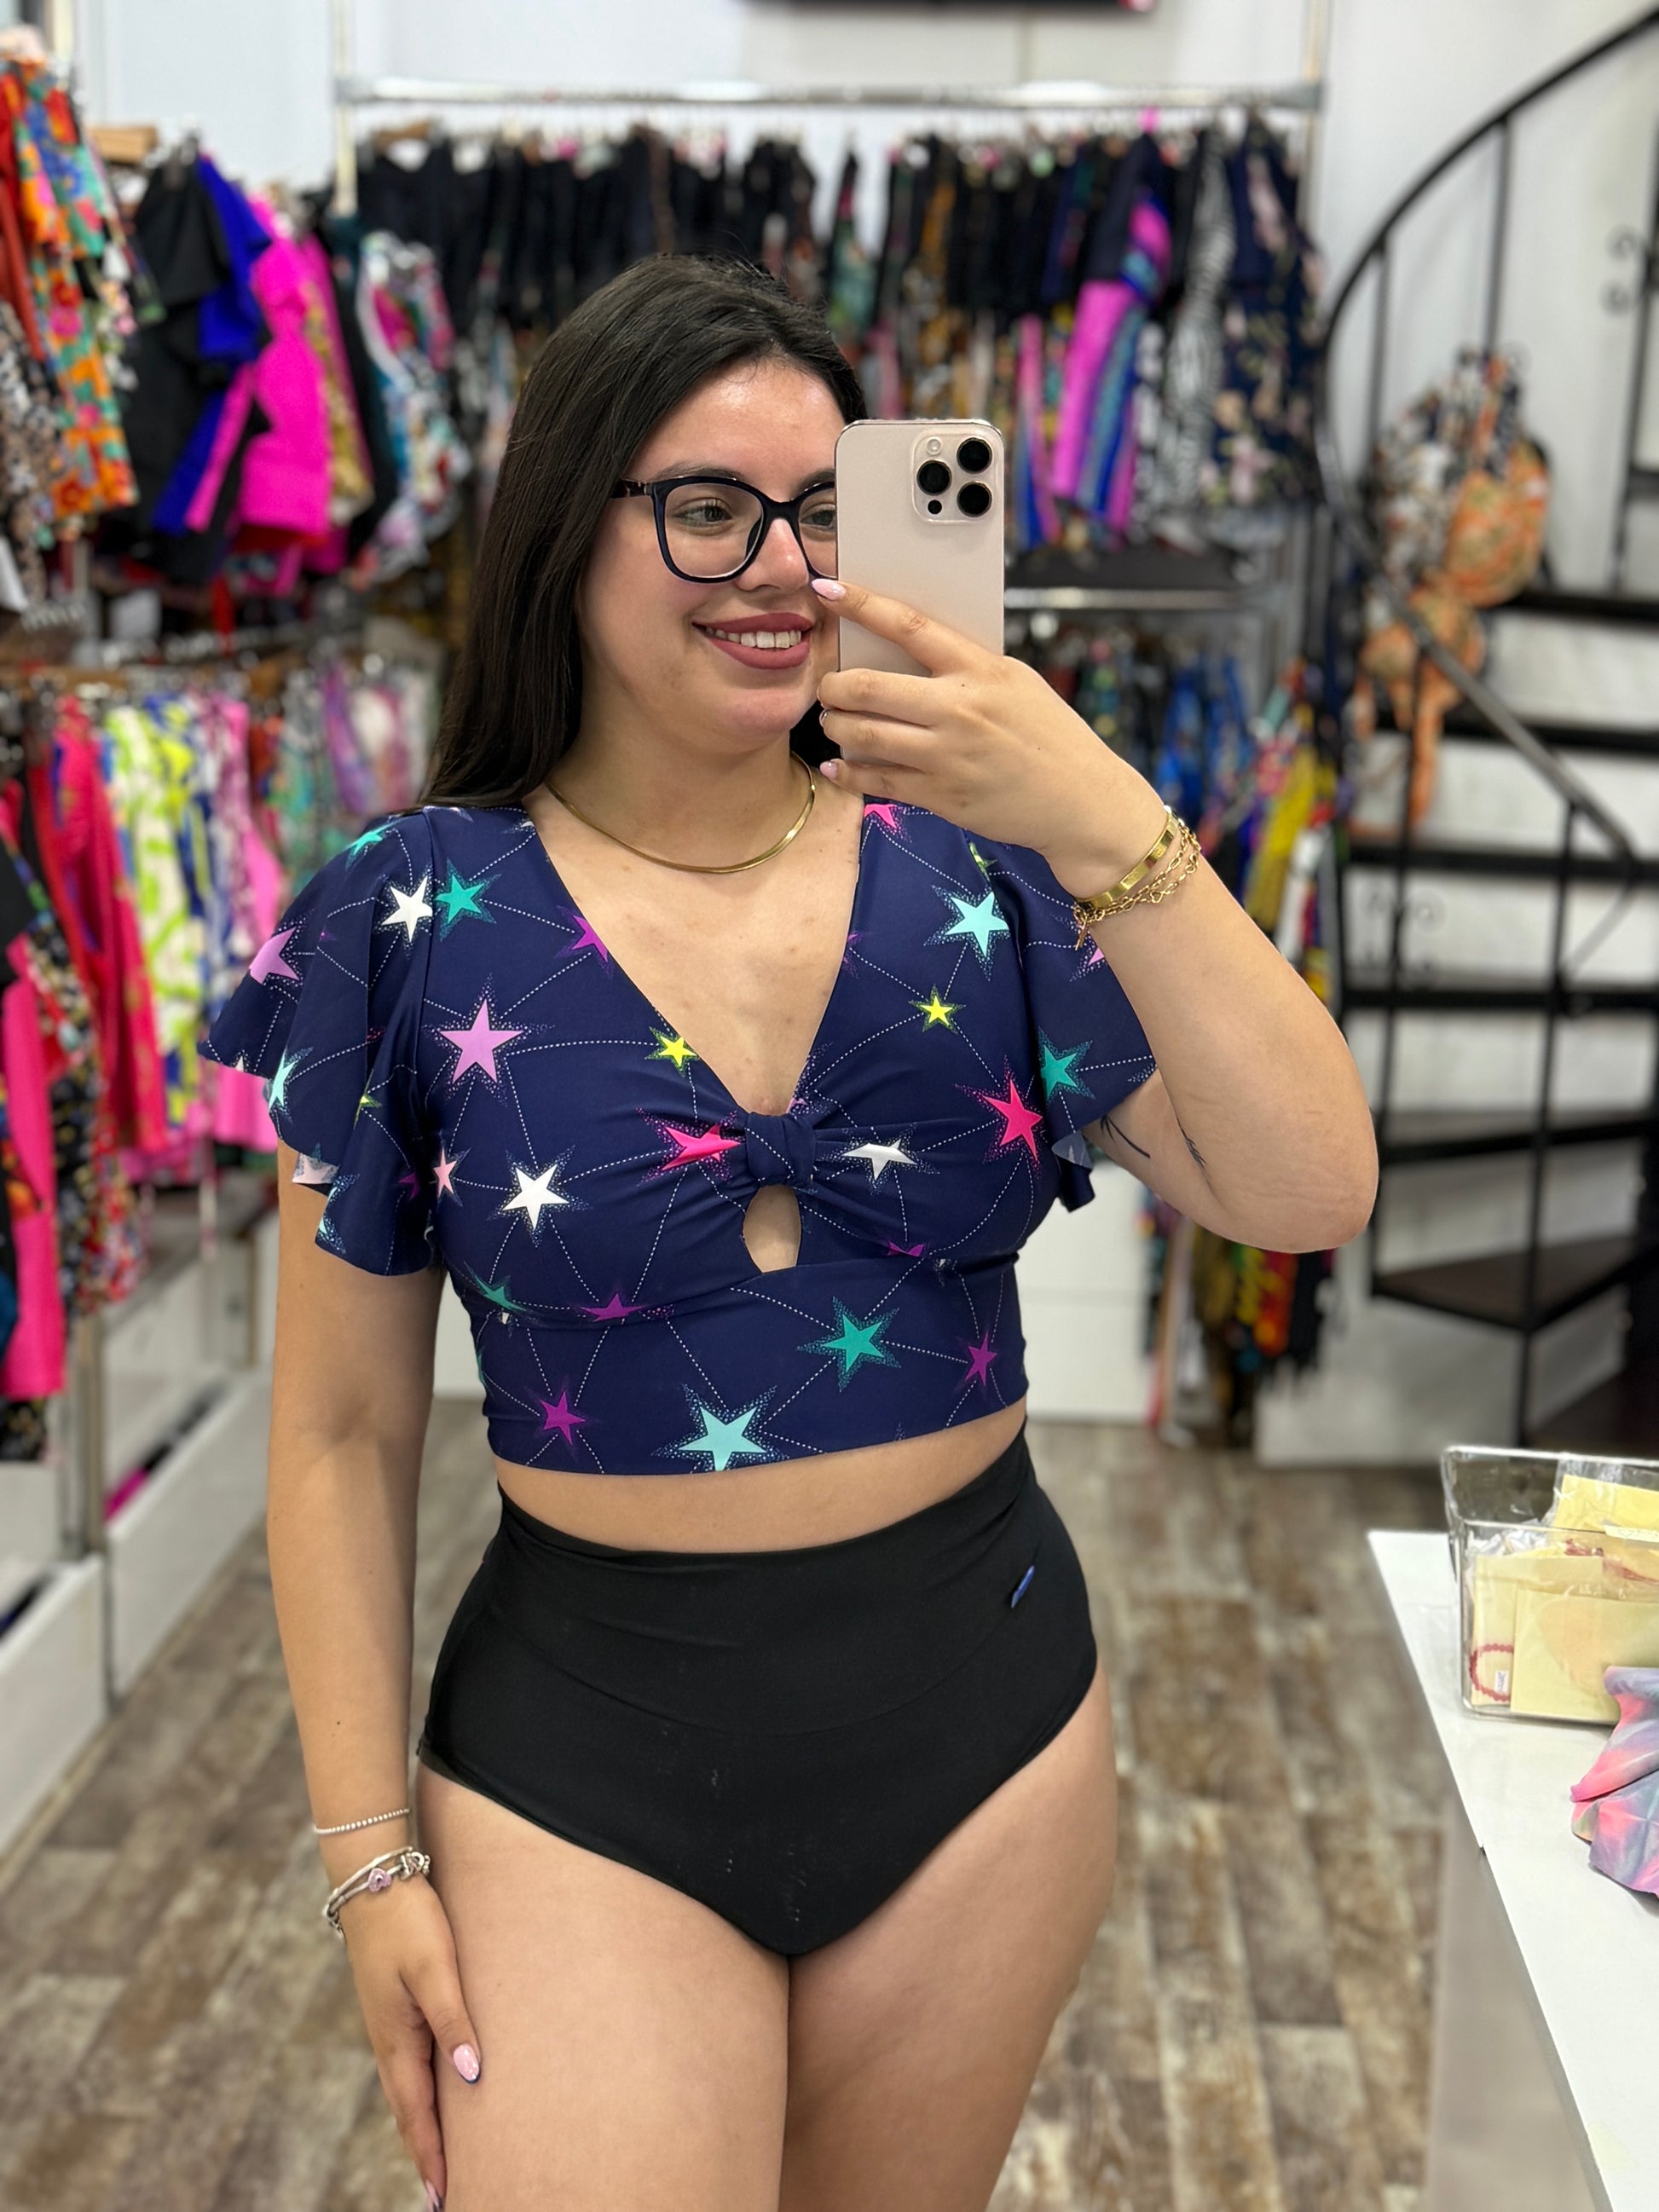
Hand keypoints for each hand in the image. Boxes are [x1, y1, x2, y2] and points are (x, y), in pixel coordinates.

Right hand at [339, 1873, 480, 2209]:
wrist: (372, 1878)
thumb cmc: (408, 1920)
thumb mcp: (436, 1967)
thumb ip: (454, 2020)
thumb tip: (472, 2077)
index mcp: (397, 2040)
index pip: (416, 2115)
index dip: (432, 2157)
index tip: (444, 2198)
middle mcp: (390, 2041)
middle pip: (409, 2113)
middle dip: (425, 2155)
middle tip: (443, 2195)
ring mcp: (389, 2025)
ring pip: (407, 2091)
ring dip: (422, 2127)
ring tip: (438, 2160)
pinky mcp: (395, 2007)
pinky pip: (409, 2066)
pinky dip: (420, 2094)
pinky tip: (434, 2094)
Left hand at [811, 577, 1168, 893]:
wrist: (1081, 800)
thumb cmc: (1049, 734)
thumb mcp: (1016, 681)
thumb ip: (966, 666)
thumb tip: (904, 653)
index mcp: (980, 670)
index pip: (909, 626)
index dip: (863, 604)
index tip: (829, 591)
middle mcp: (959, 710)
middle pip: (869, 687)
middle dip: (833, 686)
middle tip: (828, 687)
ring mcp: (947, 756)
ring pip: (863, 736)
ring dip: (836, 727)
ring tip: (834, 723)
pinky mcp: (941, 795)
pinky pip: (877, 781)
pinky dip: (849, 773)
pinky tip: (838, 766)